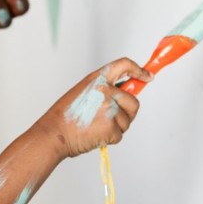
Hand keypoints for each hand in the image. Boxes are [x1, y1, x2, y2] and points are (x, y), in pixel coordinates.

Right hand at [37, 58, 151, 158]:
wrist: (54, 134)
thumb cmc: (67, 116)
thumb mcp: (84, 92)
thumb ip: (104, 90)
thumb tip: (125, 94)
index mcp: (97, 79)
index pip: (124, 65)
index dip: (138, 70)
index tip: (147, 76)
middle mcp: (106, 91)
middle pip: (133, 101)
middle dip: (127, 112)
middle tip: (110, 118)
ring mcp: (110, 109)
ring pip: (127, 120)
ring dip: (117, 126)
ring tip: (96, 126)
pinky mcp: (112, 127)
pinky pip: (120, 134)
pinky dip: (110, 138)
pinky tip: (95, 135)